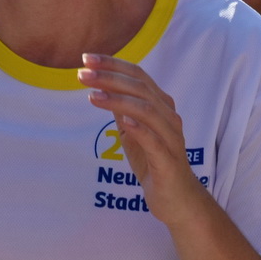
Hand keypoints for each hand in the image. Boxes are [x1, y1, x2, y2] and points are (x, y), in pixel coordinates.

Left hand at [78, 54, 206, 224]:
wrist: (178, 200)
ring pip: (148, 110)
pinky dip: (139, 128)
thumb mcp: (134, 134)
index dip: (114, 65)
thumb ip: (124, 113)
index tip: (87, 58)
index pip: (138, 77)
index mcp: (161, 108)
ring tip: (92, 95)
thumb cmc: (155, 165)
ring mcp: (171, 139)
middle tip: (82, 73)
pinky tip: (122, 121)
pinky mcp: (169, 161)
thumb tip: (103, 91)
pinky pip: (155, 141)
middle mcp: (169, 118)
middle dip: (110, 78)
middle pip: (141, 88)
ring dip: (119, 100)